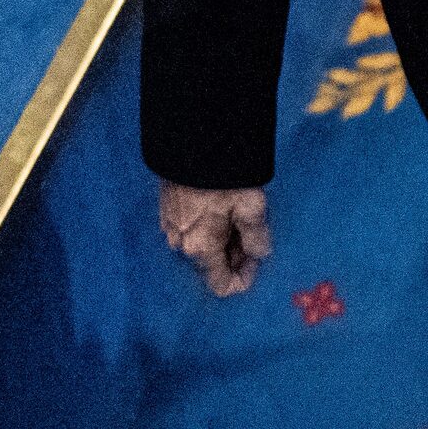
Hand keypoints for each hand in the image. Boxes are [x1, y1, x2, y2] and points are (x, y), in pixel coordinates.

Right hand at [161, 181, 271, 295]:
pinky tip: (222, 207)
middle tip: (254, 231)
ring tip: (240, 214)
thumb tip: (260, 254)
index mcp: (201, 249)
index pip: (221, 286)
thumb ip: (256, 236)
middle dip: (235, 256)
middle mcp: (181, 245)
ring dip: (223, 240)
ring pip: (202, 247)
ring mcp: (170, 228)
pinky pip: (192, 231)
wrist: (191, 142)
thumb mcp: (251, 207)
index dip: (244, 278)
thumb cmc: (225, 178)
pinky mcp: (167, 211)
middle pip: (212, 266)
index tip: (257, 258)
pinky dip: (209, 228)